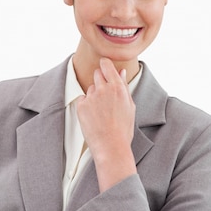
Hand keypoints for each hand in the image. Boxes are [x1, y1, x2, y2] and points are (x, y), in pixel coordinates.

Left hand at [76, 58, 136, 190]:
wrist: (111, 146)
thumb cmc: (123, 128)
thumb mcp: (129, 106)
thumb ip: (124, 86)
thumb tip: (121, 71)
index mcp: (118, 87)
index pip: (106, 65)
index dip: (104, 64)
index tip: (104, 66)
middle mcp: (103, 89)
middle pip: (97, 74)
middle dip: (100, 81)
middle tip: (105, 97)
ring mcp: (91, 97)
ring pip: (90, 89)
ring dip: (94, 96)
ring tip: (101, 113)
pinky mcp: (81, 106)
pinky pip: (83, 99)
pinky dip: (86, 106)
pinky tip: (94, 117)